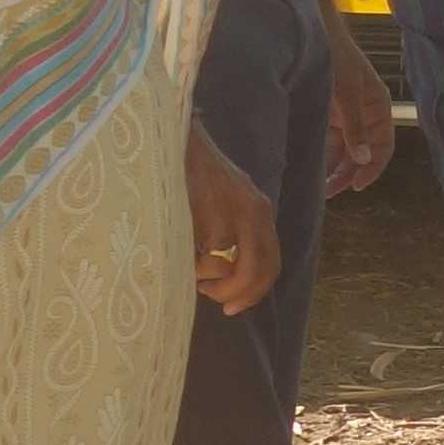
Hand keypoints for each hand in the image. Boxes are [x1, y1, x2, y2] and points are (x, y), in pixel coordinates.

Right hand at [187, 127, 276, 315]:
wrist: (172, 137)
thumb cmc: (191, 172)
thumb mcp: (224, 198)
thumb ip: (233, 229)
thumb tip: (224, 275)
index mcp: (260, 210)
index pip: (271, 263)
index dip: (256, 292)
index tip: (235, 308)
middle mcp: (253, 212)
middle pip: (256, 273)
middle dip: (235, 296)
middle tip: (216, 303)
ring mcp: (231, 214)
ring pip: (226, 269)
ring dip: (206, 278)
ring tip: (189, 264)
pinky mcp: (208, 214)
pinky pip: (204, 257)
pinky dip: (191, 263)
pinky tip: (179, 249)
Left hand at [322, 37, 396, 194]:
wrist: (309, 31)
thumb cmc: (335, 56)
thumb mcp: (346, 92)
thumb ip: (354, 127)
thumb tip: (363, 159)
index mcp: (377, 107)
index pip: (383, 145)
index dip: (373, 167)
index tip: (357, 185)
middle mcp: (362, 114)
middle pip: (360, 151)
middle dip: (347, 172)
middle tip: (330, 192)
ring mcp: (343, 113)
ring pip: (342, 148)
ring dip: (332, 166)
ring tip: (318, 186)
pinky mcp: (323, 112)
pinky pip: (325, 139)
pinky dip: (319, 153)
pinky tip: (310, 166)